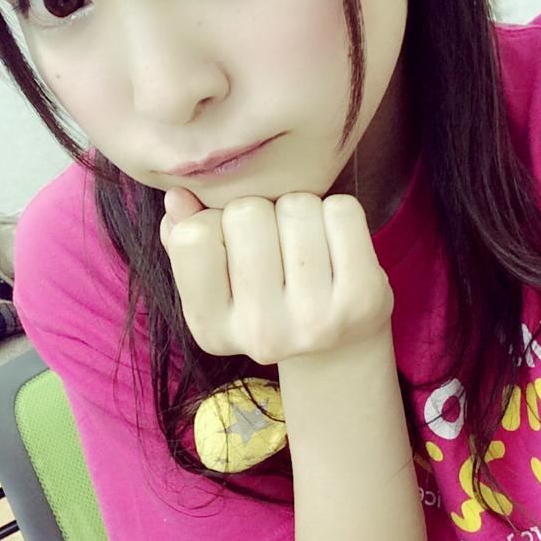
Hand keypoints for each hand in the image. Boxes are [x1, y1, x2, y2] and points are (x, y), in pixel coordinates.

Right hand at [159, 188, 393, 365]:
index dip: (212, 221)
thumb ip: (183, 237)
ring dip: (300, 209)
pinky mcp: (362, 298)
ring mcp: (315, 320)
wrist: (337, 345)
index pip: (193, 235)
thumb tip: (178, 195)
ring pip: (296, 205)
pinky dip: (337, 212)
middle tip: (274, 241)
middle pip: (246, 213)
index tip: (230, 242)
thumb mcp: (215, 280)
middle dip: (260, 210)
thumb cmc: (265, 297)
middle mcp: (261, 333)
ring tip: (303, 243)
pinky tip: (335, 243)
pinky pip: (342, 210)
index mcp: (211, 329)